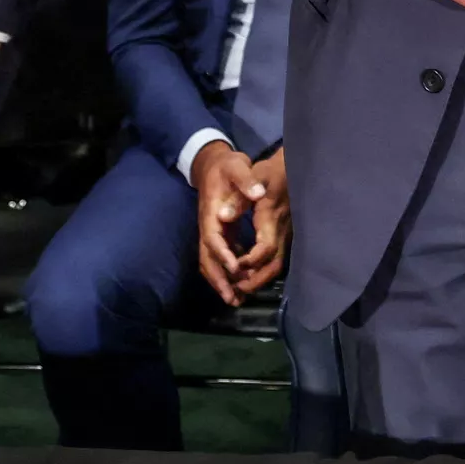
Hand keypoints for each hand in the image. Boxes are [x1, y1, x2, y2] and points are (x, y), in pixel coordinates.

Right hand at [192, 144, 290, 305]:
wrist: (213, 163)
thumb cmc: (227, 166)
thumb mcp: (237, 167)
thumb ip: (246, 181)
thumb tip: (257, 194)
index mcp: (211, 213)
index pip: (213, 239)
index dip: (223, 255)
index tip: (235, 269)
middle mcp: (208, 226)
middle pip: (207, 258)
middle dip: (218, 280)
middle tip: (232, 299)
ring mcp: (212, 231)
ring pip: (211, 262)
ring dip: (221, 281)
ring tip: (235, 300)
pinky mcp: (220, 233)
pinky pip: (219, 258)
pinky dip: (227, 272)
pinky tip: (240, 282)